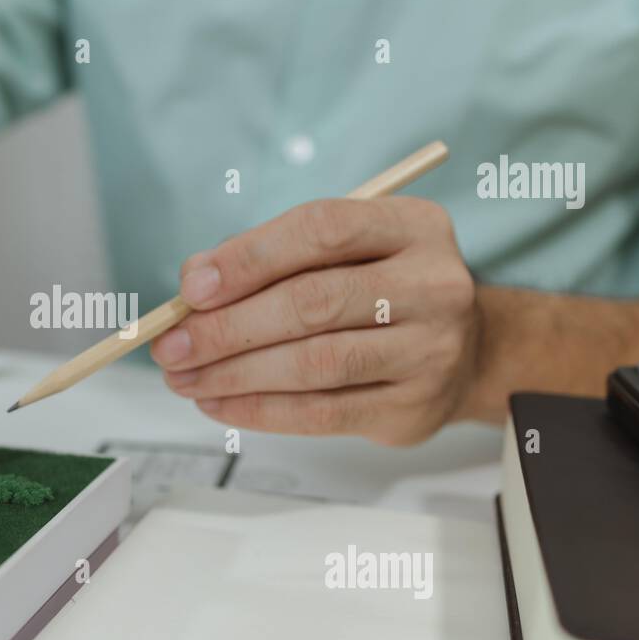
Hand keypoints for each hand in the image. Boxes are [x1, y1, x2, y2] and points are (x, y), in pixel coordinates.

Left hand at [150, 197, 480, 444]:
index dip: (249, 257)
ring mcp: (430, 349)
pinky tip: (220, 404)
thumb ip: (270, 257)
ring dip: (235, 374)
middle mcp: (432, 284)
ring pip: (315, 363)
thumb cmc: (379, 290)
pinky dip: (261, 410)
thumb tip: (193, 284)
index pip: (321, 230)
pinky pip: (323, 412)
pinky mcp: (414, 407)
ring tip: (185, 379)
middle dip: (228, 327)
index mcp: (412, 226)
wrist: (467, 352)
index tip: (191, 287)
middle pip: (313, 302)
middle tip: (171, 346)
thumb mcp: (340, 254)